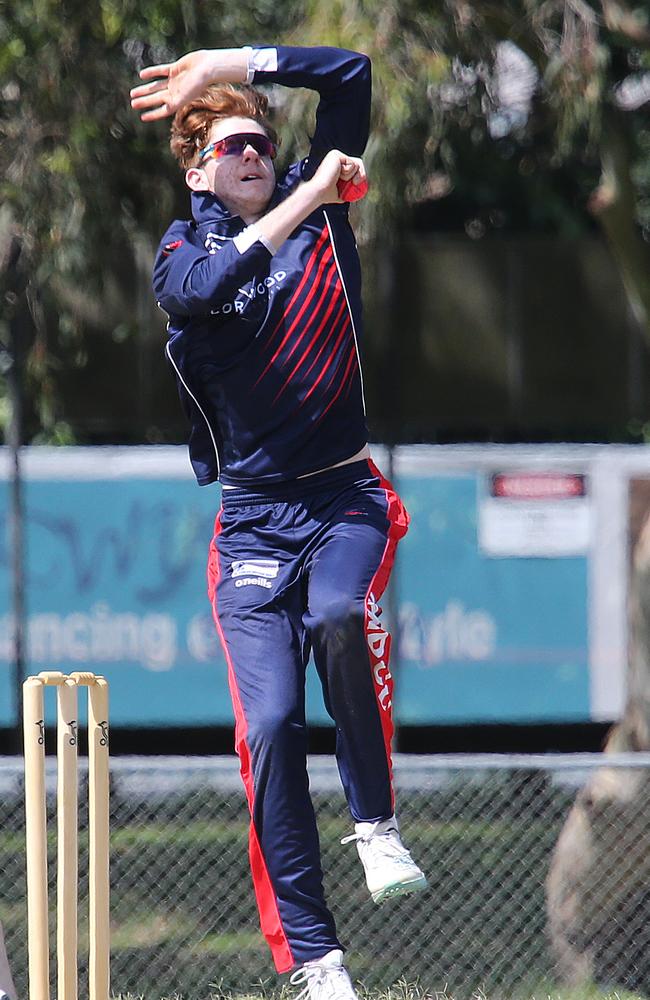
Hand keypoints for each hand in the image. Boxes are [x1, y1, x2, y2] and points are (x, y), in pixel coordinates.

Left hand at [130, 48, 246, 121]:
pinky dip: (152, 73)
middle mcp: (175, 92)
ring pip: (156, 86)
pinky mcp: (175, 69)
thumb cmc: (199, 83)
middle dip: (144, 101)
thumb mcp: (186, 95)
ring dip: (145, 90)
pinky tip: (142, 75)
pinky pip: (161, 71)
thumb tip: (166, 109)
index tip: (142, 117)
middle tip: (132, 104)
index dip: (153, 114)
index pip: (163, 110)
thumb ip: (176, 102)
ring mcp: (175, 81)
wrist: (208, 67)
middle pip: (156, 98)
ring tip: (133, 93)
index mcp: (178, 101)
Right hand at [309, 150, 366, 204]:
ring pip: (357, 164)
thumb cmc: (326, 193)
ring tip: (339, 179)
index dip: (359, 176)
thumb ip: (349, 188)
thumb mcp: (342, 192)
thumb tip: (357, 193)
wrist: (319, 192)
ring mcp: (336, 155)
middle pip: (358, 163)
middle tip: (355, 183)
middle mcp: (336, 158)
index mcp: (336, 165)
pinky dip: (348, 173)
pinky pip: (353, 163)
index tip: (355, 184)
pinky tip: (337, 175)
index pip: (354, 167)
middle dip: (361, 175)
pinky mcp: (337, 155)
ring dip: (350, 176)